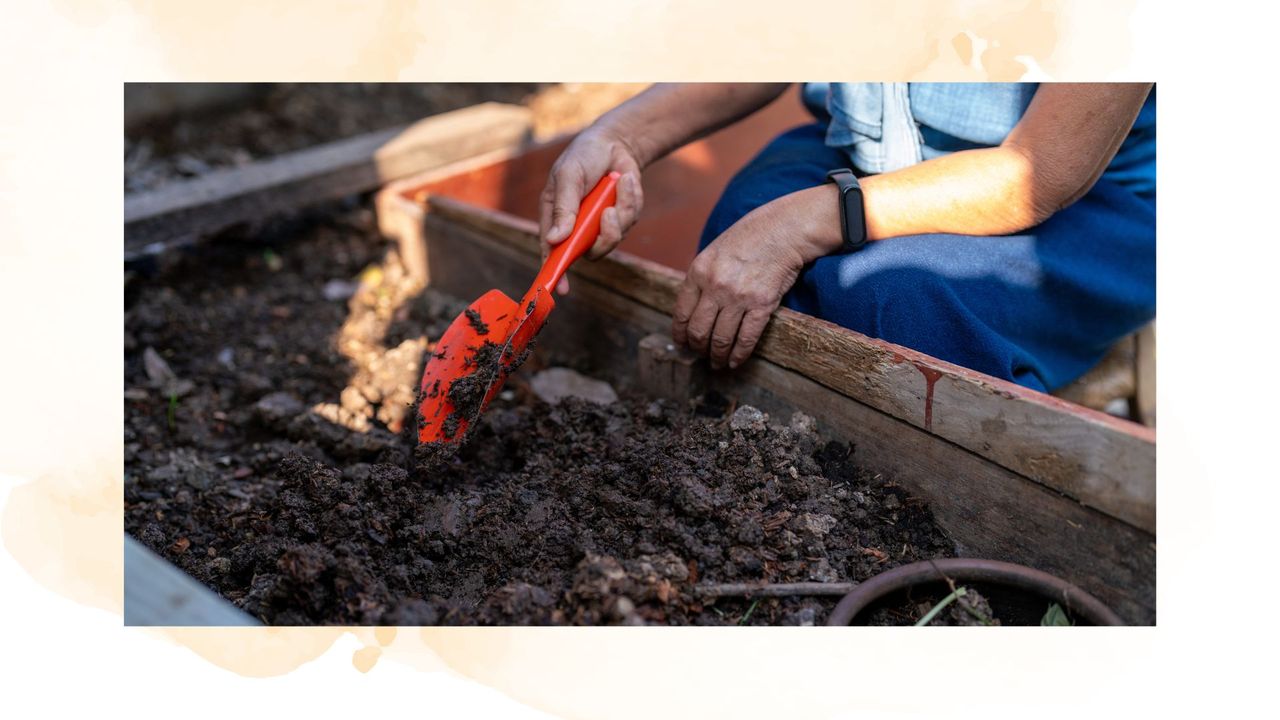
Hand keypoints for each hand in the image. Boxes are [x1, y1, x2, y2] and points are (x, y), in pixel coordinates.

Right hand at [539, 126, 644, 294]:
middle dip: (604, 236)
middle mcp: (577, 228)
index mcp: (556, 218)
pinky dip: (630, 197)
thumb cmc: (583, 156)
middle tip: (608, 211)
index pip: (552, 252)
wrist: (615, 142)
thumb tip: (555, 239)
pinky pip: (629, 221)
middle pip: (589, 252)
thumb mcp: (569, 176)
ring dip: (620, 210)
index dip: (555, 272)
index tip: (561, 289)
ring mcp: (599, 226)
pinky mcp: (621, 219)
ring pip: (613, 239)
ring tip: (619, 181)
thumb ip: (564, 208)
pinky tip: (625, 179)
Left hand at [673, 195, 819, 369]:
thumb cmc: (749, 237)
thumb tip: (693, 308)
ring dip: (717, 356)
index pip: (681, 313)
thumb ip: (702, 278)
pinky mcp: (762, 305)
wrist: (783, 230)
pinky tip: (735, 362)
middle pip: (698, 331)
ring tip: (717, 363)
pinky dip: (739, 355)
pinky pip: (746, 338)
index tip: (682, 343)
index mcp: (698, 272)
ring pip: (721, 339)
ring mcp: (739, 297)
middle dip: (698, 349)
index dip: (680, 334)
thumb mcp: (714, 252)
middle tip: (701, 355)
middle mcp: (715, 286)